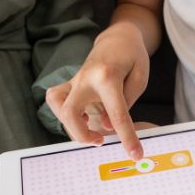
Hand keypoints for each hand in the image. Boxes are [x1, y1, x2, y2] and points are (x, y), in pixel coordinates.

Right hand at [47, 22, 149, 159]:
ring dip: (69, 125)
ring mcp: (74, 80)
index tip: (135, 155)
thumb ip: (126, 103)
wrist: (117, 39)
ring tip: (89, 129)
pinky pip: (55, 100)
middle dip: (82, 135)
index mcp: (108, 77)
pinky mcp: (69, 83)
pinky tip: (80, 119)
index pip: (116, 115)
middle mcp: (86, 78)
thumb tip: (107, 126)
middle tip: (100, 140)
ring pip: (56, 105)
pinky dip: (63, 115)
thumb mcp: (139, 78)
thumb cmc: (132, 58)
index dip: (127, 138)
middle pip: (70, 113)